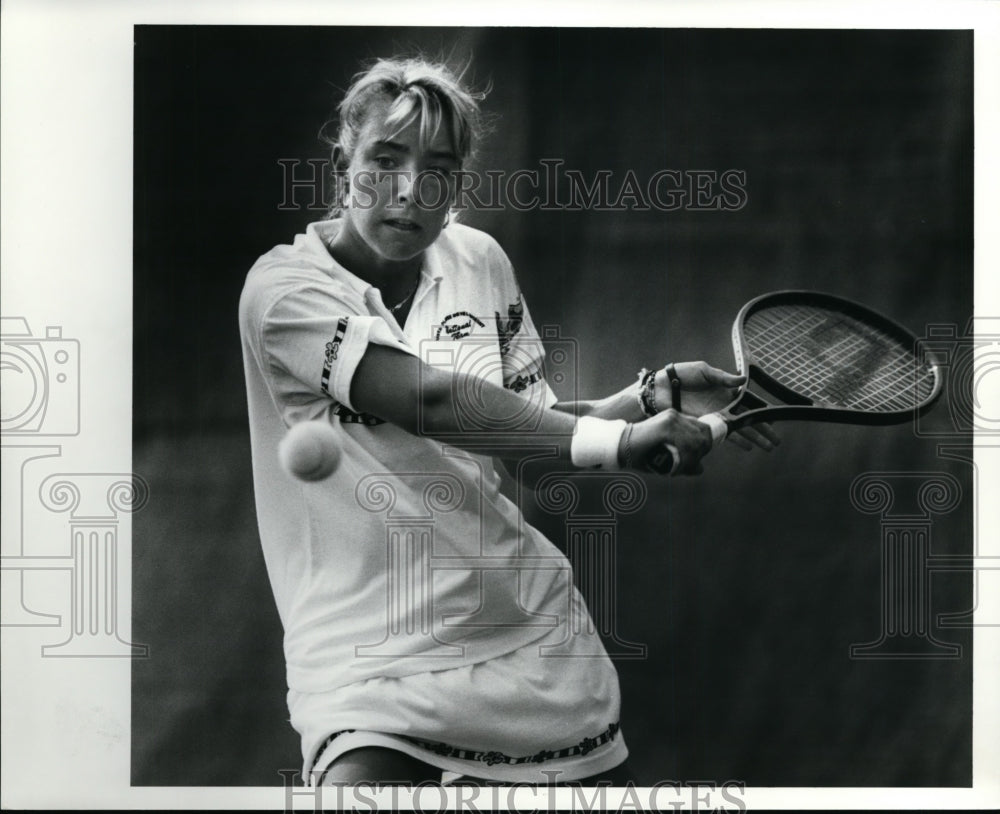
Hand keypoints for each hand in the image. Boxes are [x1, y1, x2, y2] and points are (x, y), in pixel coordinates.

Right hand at [623, 408, 712, 475]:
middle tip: (685, 467)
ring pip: (697, 442)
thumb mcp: (665, 456)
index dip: (704, 446)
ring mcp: (671, 419)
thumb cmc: (641, 454)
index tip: (693, 459)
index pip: (704, 429)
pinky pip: (686, 446)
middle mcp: (676, 415)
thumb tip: (700, 469)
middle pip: (704, 436)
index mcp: (676, 417)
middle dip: (699, 455)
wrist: (620, 448)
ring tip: (678, 470)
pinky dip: (685, 461)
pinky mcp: (666, 427)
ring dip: (691, 461)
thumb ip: (683, 460)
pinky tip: (675, 469)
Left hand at [655, 361, 778, 451]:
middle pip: (747, 418)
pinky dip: (735, 441)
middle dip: (762, 428)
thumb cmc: (682, 374)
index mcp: (724, 390)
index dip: (760, 409)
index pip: (748, 401)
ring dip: (753, 438)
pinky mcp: (704, 424)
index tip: (773, 416)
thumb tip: (743, 380)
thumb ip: (723, 377)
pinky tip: (747, 447)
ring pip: (739, 429)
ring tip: (767, 447)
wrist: (661, 388)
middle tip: (775, 439)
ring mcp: (714, 416)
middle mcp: (723, 404)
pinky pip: (723, 435)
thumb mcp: (704, 370)